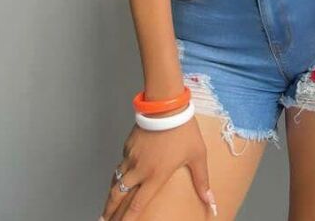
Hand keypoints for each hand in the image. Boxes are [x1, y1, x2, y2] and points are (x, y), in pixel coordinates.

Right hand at [99, 117, 216, 219]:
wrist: (167, 105)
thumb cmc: (184, 131)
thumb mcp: (197, 156)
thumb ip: (202, 181)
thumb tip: (211, 202)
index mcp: (156, 176)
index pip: (137, 205)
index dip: (127, 219)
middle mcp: (140, 169)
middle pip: (118, 195)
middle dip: (109, 211)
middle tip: (103, 220)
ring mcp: (131, 156)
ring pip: (116, 179)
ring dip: (110, 194)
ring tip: (106, 206)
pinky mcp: (128, 144)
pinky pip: (122, 162)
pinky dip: (119, 172)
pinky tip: (120, 176)